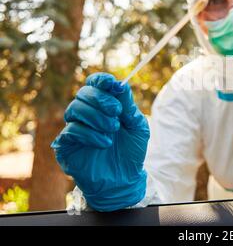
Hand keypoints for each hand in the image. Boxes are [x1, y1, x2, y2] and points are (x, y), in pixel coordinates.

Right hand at [51, 73, 149, 210]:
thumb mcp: (137, 126)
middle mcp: (86, 113)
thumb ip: (128, 107)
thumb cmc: (131, 151)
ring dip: (96, 117)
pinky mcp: (66, 145)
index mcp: (103, 105)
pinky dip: (90, 134)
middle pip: (83, 93)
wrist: (125, 179)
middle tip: (116, 112)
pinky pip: (71, 131)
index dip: (101, 81)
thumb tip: (121, 84)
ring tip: (113, 130)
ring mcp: (75, 128)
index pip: (95, 84)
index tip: (113, 85)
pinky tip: (105, 143)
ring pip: (75, 109)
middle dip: (101, 99)